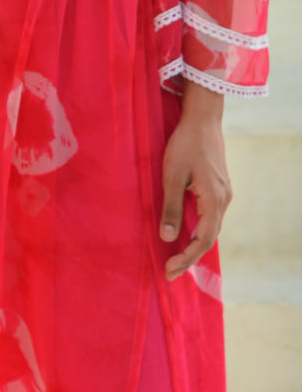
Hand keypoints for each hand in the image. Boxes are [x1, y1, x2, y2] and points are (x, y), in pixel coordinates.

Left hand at [159, 80, 231, 280]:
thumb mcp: (173, 175)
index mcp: (214, 200)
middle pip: (208, 238)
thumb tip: (168, 237)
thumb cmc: (186, 144)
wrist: (203, 118)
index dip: (186, 258)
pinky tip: (186, 233)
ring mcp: (223, 193)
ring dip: (194, 244)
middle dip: (189, 257)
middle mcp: (223, 200)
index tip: (169, 270)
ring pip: (210, 228)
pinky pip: (210, 216)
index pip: (202, 240)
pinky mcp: (218, 187)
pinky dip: (198, 229)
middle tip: (170, 272)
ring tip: (177, 258)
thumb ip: (171, 207)